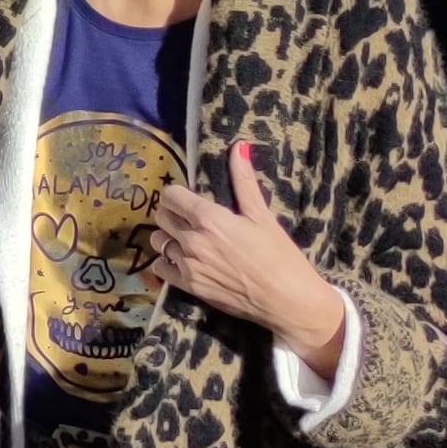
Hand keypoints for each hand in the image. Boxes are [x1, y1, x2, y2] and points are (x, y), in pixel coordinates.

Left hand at [150, 138, 350, 372]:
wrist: (288, 301)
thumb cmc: (280, 255)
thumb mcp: (262, 215)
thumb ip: (244, 181)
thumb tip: (239, 146)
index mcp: (208, 218)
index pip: (171, 195)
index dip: (177, 193)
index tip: (188, 197)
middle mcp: (192, 240)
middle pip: (161, 216)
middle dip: (172, 213)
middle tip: (189, 217)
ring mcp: (187, 265)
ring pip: (158, 241)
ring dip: (168, 236)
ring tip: (186, 238)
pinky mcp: (188, 287)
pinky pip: (160, 268)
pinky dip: (167, 262)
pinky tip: (182, 260)